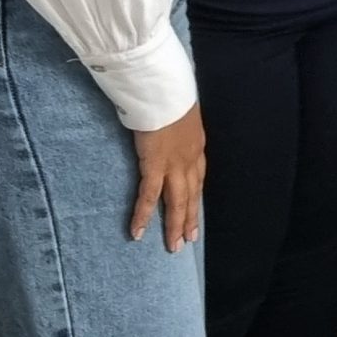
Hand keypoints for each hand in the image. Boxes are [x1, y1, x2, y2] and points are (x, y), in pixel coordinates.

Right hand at [130, 108, 205, 249]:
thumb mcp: (180, 114)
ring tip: (173, 246)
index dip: (195, 197)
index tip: (194, 213)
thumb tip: (168, 131)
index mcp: (196, 147)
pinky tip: (138, 232)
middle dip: (189, 219)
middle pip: (191, 195)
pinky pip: (149, 196)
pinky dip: (143, 215)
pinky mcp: (155, 165)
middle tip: (188, 240)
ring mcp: (174, 164)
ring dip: (174, 225)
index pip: (197, 179)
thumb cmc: (170, 96)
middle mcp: (190, 159)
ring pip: (177, 201)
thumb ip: (176, 127)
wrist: (165, 90)